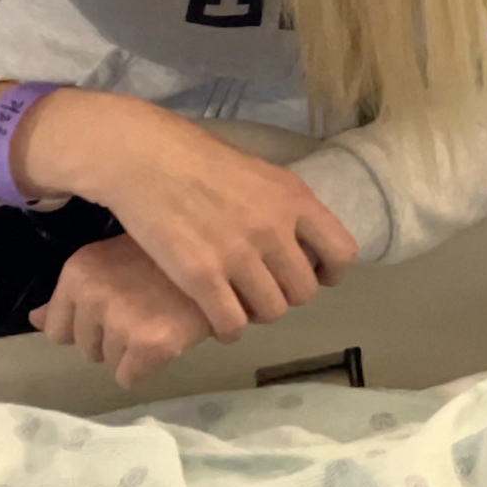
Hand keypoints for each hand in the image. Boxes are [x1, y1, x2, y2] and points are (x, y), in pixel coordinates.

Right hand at [23, 91, 359, 340]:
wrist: (145, 157)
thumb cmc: (200, 161)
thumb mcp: (260, 174)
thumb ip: (284, 208)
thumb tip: (302, 239)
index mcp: (295, 200)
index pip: (342, 253)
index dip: (329, 272)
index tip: (311, 275)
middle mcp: (274, 230)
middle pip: (303, 291)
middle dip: (286, 296)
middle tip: (263, 290)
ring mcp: (239, 255)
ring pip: (271, 312)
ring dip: (257, 314)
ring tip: (239, 304)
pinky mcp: (201, 276)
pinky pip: (232, 323)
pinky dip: (228, 329)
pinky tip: (217, 320)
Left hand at [30, 234, 213, 386]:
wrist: (226, 260)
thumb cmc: (169, 257)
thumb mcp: (113, 261)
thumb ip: (75, 292)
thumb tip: (33, 320)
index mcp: (79, 270)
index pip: (56, 328)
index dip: (88, 326)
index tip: (119, 310)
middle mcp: (92, 294)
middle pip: (84, 347)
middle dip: (111, 339)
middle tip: (146, 312)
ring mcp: (119, 319)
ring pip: (107, 362)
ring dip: (132, 352)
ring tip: (161, 320)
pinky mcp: (148, 344)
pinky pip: (129, 377)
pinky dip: (149, 367)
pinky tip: (170, 338)